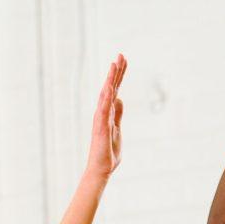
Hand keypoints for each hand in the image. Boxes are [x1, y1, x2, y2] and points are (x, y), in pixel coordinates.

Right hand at [87, 54, 125, 178]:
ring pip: (106, 94)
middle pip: (111, 88)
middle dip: (116, 72)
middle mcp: (103, 112)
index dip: (119, 76)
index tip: (123, 61)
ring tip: (115, 64)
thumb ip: (117, 115)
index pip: (115, 90)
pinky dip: (106, 97)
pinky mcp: (101, 127)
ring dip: (110, 79)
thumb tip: (120, 99)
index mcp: (108, 113)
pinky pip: (104, 109)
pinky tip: (109, 86)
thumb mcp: (117, 129)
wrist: (102, 168)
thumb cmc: (109, 152)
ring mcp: (101, 118)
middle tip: (121, 55)